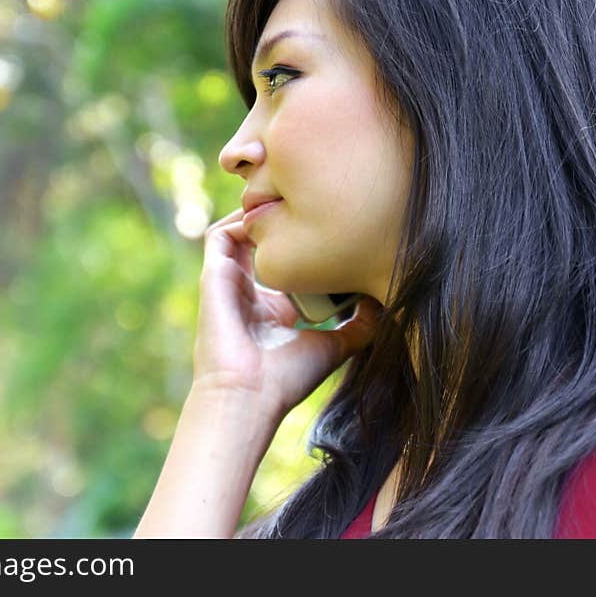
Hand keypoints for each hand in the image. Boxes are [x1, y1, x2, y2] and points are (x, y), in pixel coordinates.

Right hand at [192, 208, 382, 420]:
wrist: (248, 395)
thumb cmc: (286, 380)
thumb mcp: (334, 346)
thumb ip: (360, 326)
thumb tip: (383, 300)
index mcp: (272, 311)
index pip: (286, 268)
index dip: (307, 249)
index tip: (336, 232)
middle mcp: (248, 294)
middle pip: (262, 246)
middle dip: (283, 224)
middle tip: (312, 207)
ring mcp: (228, 284)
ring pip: (238, 235)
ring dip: (259, 217)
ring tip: (287, 201)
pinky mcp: (213, 277)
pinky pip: (219, 236)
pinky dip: (239, 220)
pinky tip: (268, 215)